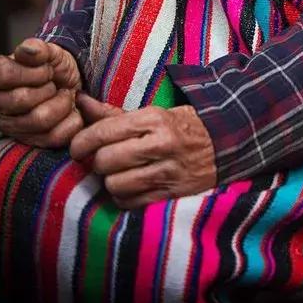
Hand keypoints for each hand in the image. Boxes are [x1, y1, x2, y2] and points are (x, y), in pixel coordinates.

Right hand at [0, 38, 82, 147]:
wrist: (72, 85)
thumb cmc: (55, 67)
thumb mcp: (50, 52)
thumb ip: (39, 49)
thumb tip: (28, 49)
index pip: (2, 73)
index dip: (30, 70)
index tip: (45, 69)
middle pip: (22, 98)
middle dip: (48, 87)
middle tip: (55, 83)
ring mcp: (14, 127)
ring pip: (39, 119)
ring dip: (62, 103)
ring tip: (64, 95)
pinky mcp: (34, 141)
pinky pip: (54, 137)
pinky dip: (71, 120)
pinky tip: (72, 111)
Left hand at [70, 93, 216, 208]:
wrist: (224, 143)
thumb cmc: (181, 126)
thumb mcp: (152, 114)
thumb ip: (113, 113)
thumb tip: (80, 101)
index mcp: (154, 119)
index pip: (105, 131)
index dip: (82, 141)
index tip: (77, 147)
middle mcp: (161, 144)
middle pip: (106, 161)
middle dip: (97, 162)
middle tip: (102, 159)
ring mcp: (167, 172)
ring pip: (115, 185)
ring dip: (110, 181)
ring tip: (118, 173)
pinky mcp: (171, 194)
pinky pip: (130, 202)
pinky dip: (123, 196)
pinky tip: (131, 186)